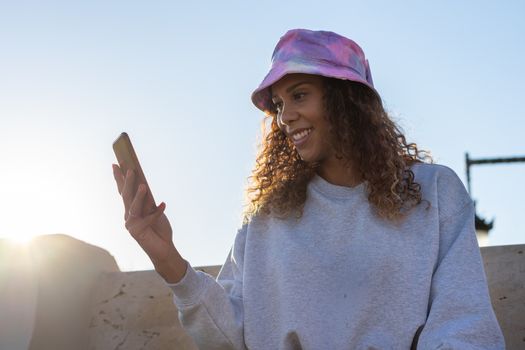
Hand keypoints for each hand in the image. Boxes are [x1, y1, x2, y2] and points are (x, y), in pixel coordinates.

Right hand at [112, 164, 186, 282]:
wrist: (164, 249)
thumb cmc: (159, 229)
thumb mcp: (155, 211)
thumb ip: (149, 202)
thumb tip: (144, 186)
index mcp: (131, 210)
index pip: (123, 191)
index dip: (119, 178)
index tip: (116, 164)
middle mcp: (128, 216)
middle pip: (126, 196)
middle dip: (127, 182)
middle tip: (130, 169)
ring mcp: (131, 225)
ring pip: (133, 207)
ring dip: (139, 196)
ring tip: (144, 185)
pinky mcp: (138, 232)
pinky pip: (148, 218)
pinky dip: (157, 212)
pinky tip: (163, 204)